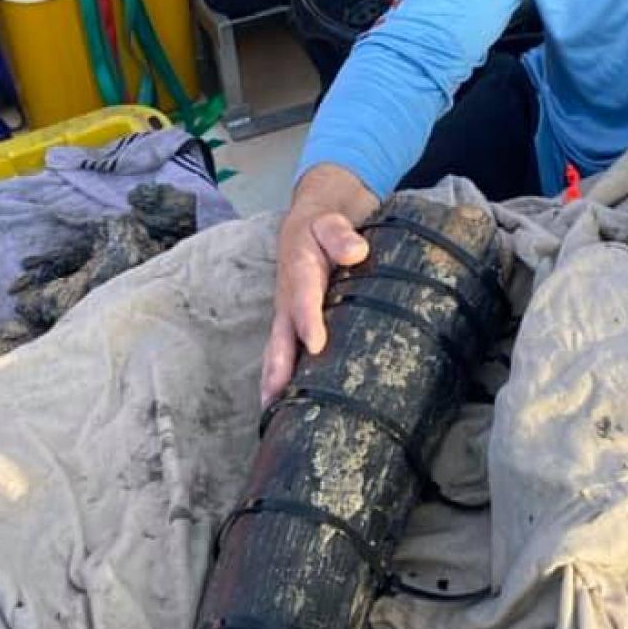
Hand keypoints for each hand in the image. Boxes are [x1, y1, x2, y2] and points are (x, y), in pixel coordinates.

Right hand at [261, 164, 379, 404]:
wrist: (314, 222)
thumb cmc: (326, 225)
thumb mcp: (332, 220)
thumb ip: (339, 233)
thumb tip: (356, 251)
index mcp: (300, 269)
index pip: (304, 294)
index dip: (307, 318)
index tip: (315, 342)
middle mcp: (289, 296)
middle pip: (281, 332)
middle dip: (278, 363)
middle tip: (276, 393)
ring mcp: (289, 313)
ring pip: (279, 348)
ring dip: (275, 377)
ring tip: (272, 407)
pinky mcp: (295, 324)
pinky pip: (287, 351)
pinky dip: (282, 377)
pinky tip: (282, 404)